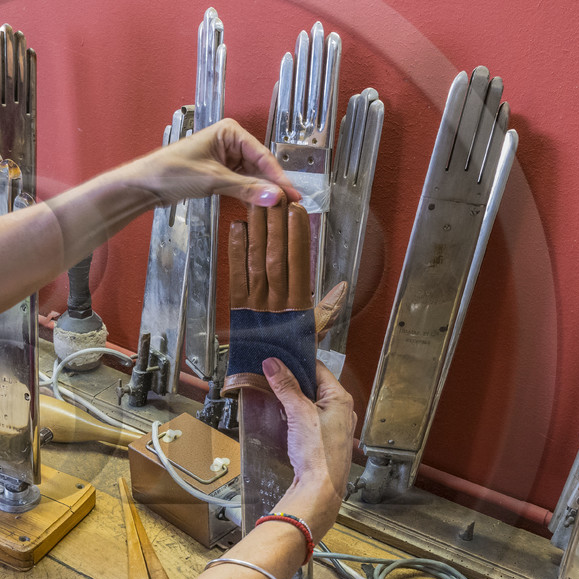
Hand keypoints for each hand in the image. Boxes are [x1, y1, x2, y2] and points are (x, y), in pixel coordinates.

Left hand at [121, 118, 301, 207]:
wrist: (146, 184)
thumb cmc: (172, 171)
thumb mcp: (213, 180)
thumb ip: (246, 188)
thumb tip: (275, 196)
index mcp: (230, 132)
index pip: (262, 155)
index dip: (279, 177)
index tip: (292, 194)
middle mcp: (230, 141)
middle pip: (260, 166)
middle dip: (271, 186)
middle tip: (289, 205)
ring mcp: (225, 157)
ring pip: (252, 176)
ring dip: (261, 192)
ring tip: (276, 210)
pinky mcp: (219, 172)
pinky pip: (241, 183)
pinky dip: (249, 195)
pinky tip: (259, 207)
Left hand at [225, 201, 316, 395]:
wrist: (263, 380)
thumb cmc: (290, 356)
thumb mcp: (313, 332)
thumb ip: (327, 308)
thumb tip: (343, 287)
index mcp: (298, 306)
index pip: (299, 263)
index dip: (298, 236)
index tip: (298, 212)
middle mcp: (277, 302)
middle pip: (277, 257)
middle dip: (277, 226)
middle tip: (275, 198)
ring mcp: (256, 304)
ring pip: (258, 261)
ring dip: (258, 231)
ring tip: (258, 205)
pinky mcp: (237, 307)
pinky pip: (236, 275)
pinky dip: (235, 251)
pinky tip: (237, 229)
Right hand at [264, 358, 354, 536]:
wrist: (320, 488)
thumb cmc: (318, 453)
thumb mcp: (299, 412)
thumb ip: (286, 386)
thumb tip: (273, 363)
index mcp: (340, 398)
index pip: (318, 368)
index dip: (298, 362)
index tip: (279, 359)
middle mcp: (341, 409)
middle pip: (314, 385)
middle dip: (293, 381)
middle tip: (272, 375)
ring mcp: (333, 425)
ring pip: (311, 402)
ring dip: (294, 398)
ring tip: (276, 394)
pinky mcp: (324, 438)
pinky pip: (309, 417)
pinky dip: (296, 414)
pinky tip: (285, 416)